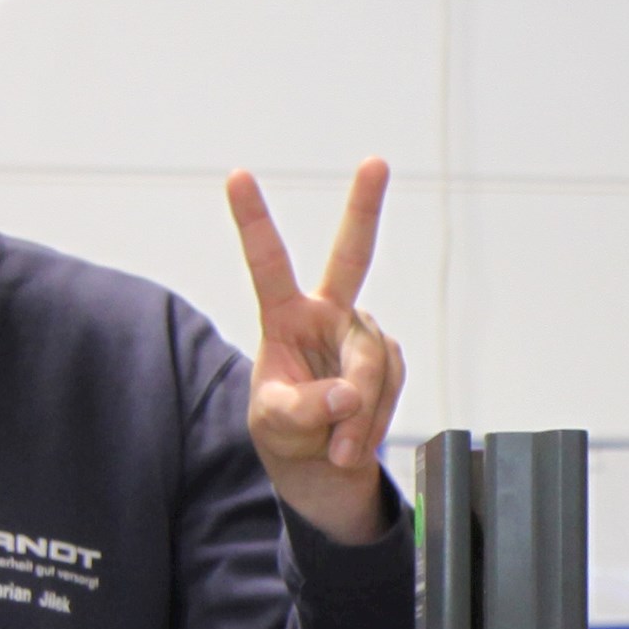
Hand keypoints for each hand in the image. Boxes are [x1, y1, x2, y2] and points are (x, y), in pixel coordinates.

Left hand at [226, 160, 405, 547]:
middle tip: (375, 163)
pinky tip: (355, 438)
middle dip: (364, 207)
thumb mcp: (276, 424)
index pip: (268, 263)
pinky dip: (374, 421)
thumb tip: (349, 392)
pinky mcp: (390, 359)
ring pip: (371, 363)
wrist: (323, 464)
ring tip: (337, 446)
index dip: (252, 219)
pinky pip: (391, 388)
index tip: (237, 176)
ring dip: (358, 414)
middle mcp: (328, 313)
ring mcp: (363, 335)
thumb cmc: (287, 432)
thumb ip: (303, 408)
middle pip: (352, 255)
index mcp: (284, 316)